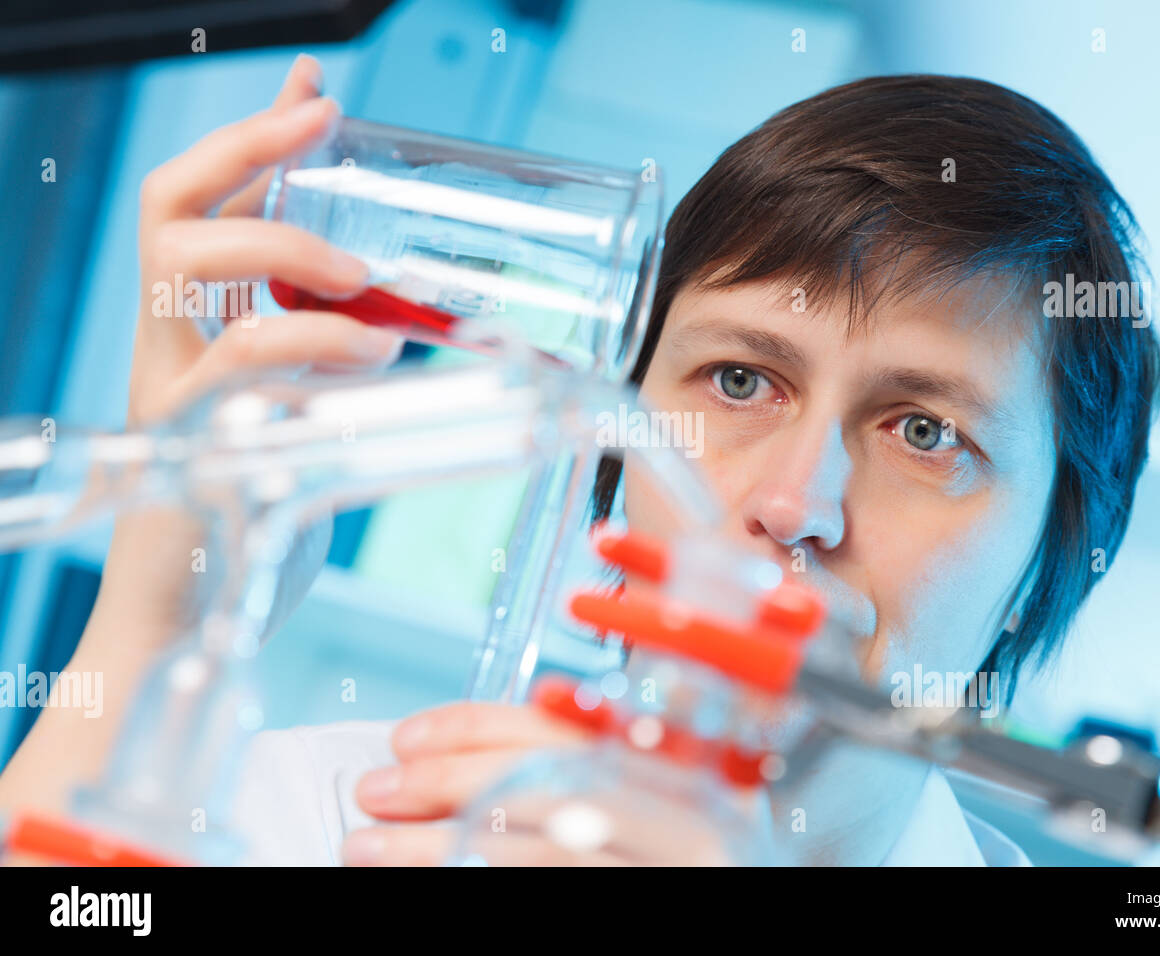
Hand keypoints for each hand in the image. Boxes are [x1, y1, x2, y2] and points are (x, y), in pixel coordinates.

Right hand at [95, 53, 404, 654]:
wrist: (182, 620)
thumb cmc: (244, 516)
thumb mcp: (298, 420)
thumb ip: (332, 363)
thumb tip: (398, 321)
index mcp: (192, 331)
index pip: (202, 206)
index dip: (251, 138)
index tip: (315, 92)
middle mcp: (166, 347)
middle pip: (169, 210)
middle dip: (249, 148)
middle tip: (325, 126)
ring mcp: (170, 390)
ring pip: (187, 268)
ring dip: (286, 248)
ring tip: (367, 285)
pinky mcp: (190, 440)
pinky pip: (237, 362)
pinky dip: (315, 344)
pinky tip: (371, 361)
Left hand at [342, 701, 750, 865]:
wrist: (760, 928)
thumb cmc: (669, 844)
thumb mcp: (637, 802)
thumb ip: (571, 777)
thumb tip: (450, 767)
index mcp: (674, 767)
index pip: (563, 727)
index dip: (472, 725)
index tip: (406, 739)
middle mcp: (679, 812)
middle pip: (544, 781)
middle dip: (445, 783)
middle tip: (375, 795)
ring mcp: (666, 864)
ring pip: (535, 849)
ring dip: (436, 849)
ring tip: (368, 848)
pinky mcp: (650, 901)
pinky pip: (549, 893)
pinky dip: (480, 882)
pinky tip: (436, 884)